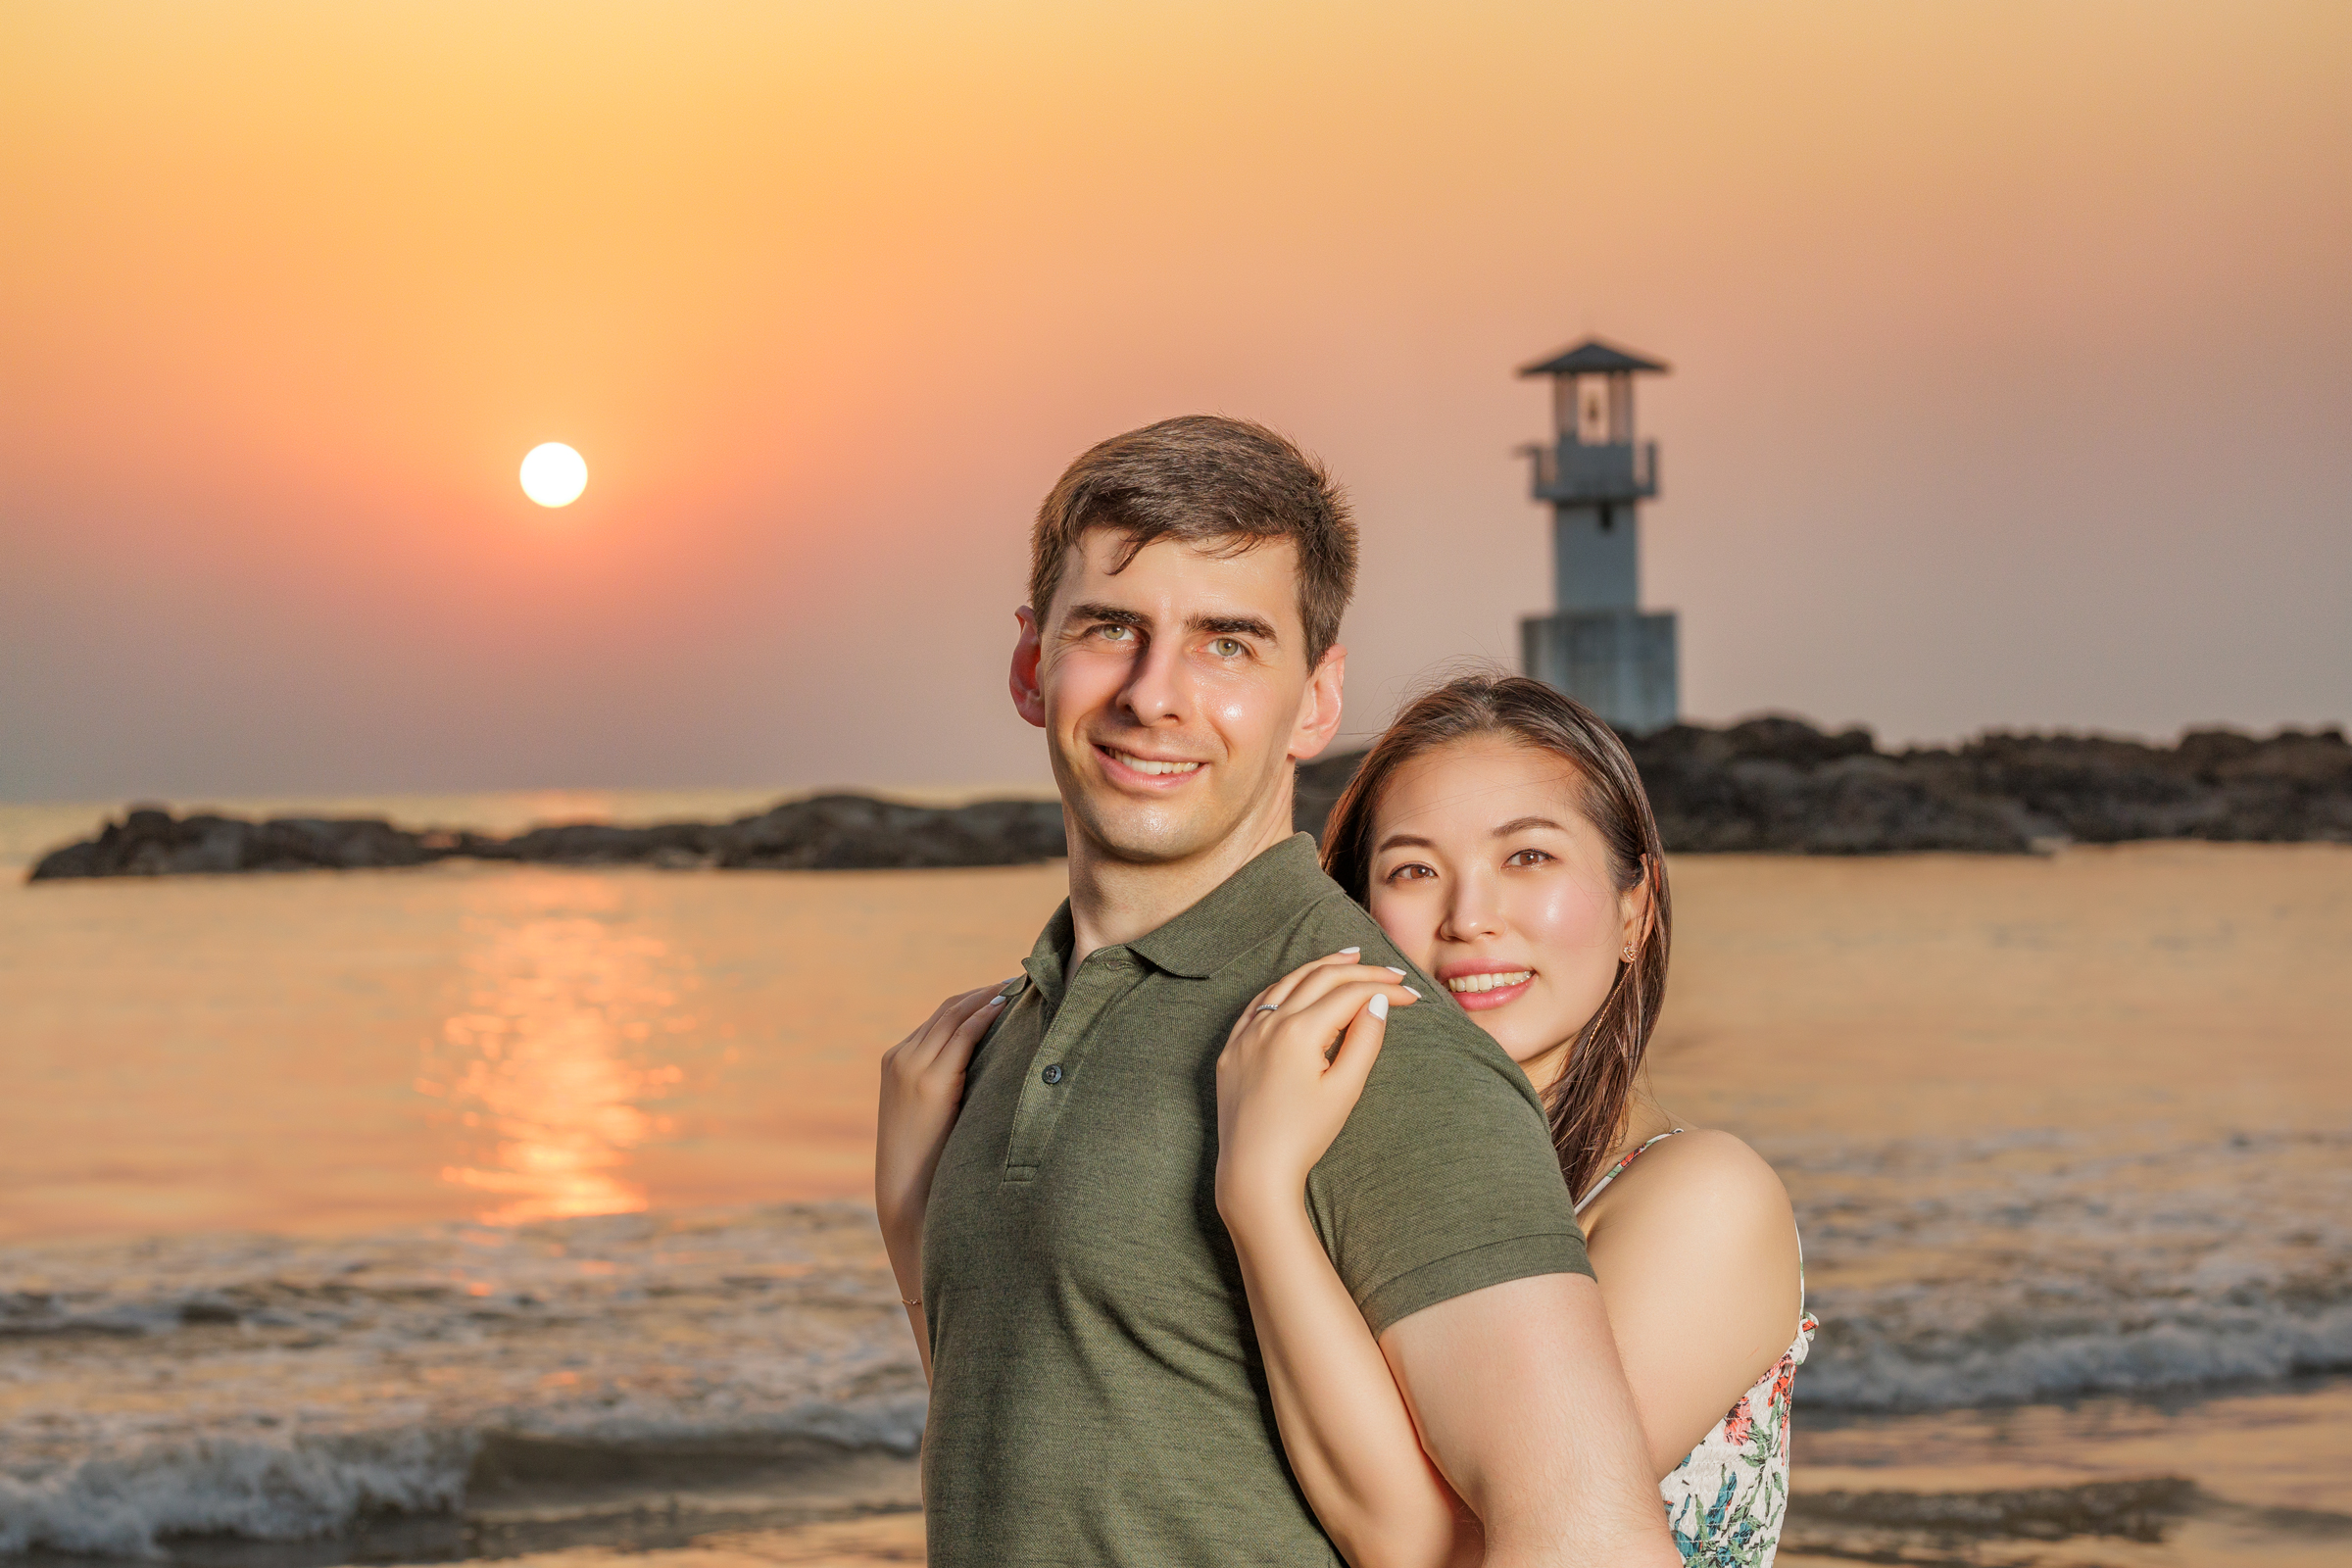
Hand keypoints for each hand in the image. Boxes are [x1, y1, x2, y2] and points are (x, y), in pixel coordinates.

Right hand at [876, 982, 1012, 1300]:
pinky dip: (983, 1015)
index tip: (1009, 991)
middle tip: (1023, 979)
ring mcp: (910, 1066)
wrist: (906, 1196)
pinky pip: (958, 1035)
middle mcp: (901, 1057)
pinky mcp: (925, 1079)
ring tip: (1022, 986)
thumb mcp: (936, 1115)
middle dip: (986, 992)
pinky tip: (1007, 1006)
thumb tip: (996, 1072)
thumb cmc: (931, 1162)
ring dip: (989, 997)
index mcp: (899, 1062)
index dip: (976, 1001)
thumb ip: (953, 1086)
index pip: (941, 1018)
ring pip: (955, 1015)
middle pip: (949, 1009)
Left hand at [1215, 950, 1418, 1228]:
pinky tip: (1298, 985)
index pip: (1349, 993)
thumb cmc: (1304, 1136)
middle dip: (1358, 970)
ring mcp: (1245, 1034)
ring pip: (1286, 983)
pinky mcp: (1232, 1049)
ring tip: (1348, 958)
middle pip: (1319, 978)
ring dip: (1320, 967)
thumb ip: (1364, 1040)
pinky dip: (1284, 988)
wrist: (1254, 1170)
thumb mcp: (1345, 1090)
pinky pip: (1259, 1004)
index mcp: (1298, 1031)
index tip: (1411, 994)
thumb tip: (1378, 1001)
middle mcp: (1268, 1023)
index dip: (1384, 988)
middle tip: (1389, 971)